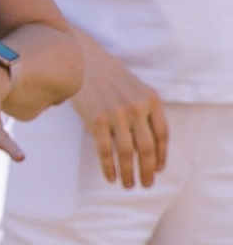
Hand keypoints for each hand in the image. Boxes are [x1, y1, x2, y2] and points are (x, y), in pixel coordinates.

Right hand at [74, 37, 167, 188]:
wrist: (81, 60)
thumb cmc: (108, 75)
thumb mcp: (136, 87)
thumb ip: (146, 110)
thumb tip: (150, 144)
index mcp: (151, 99)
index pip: (163, 134)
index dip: (162, 156)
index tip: (158, 169)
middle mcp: (137, 107)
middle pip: (147, 148)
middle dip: (147, 170)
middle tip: (146, 184)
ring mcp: (117, 115)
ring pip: (127, 153)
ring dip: (129, 173)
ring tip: (128, 185)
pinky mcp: (96, 121)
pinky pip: (105, 151)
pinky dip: (109, 167)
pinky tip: (111, 177)